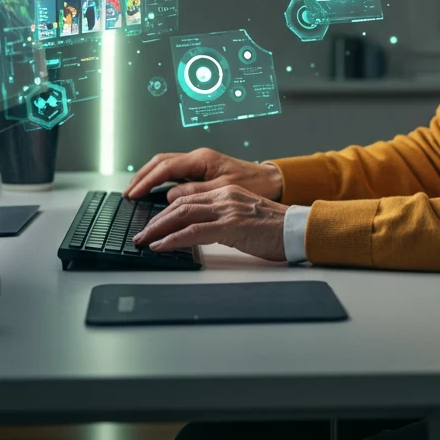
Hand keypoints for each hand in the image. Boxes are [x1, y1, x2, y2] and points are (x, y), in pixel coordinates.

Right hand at [123, 148, 282, 201]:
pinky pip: (174, 173)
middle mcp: (198, 158)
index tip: (133, 194)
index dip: (147, 181)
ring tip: (135, 192)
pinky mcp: (201, 172)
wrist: (271, 181)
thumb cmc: (253, 184)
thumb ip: (196, 192)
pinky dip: (160, 180)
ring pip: (166, 166)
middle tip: (127, 194)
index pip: (166, 167)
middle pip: (161, 162)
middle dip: (142, 176)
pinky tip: (154, 192)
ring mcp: (199, 164)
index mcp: (202, 159)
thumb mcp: (224, 191)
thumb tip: (170, 197)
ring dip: (149, 177)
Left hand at [132, 185, 289, 262]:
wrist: (298, 230)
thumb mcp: (245, 218)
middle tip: (141, 233)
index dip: (167, 211)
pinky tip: (161, 246)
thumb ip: (224, 219)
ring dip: (158, 229)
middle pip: (181, 204)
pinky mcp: (231, 226)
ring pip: (183, 215)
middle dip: (157, 220)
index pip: (189, 198)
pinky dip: (173, 239)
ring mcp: (227, 210)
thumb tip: (201, 233)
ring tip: (144, 240)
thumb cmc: (275, 229)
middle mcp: (225, 196)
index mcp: (228, 193)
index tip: (153, 223)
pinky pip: (194, 232)